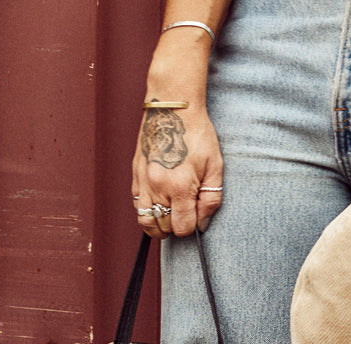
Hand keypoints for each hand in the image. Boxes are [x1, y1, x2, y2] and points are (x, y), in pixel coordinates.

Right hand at [131, 105, 223, 239]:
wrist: (173, 108)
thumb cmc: (196, 134)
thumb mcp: (214, 166)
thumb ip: (211, 199)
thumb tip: (202, 223)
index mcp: (180, 187)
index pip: (182, 227)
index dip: (192, 227)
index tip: (196, 216)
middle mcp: (158, 188)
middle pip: (164, 227)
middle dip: (176, 225)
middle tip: (186, 213)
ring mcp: (143, 183)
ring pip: (145, 222)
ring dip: (158, 225)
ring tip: (169, 218)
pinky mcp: (135, 176)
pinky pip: (136, 206)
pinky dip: (147, 211)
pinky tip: (159, 204)